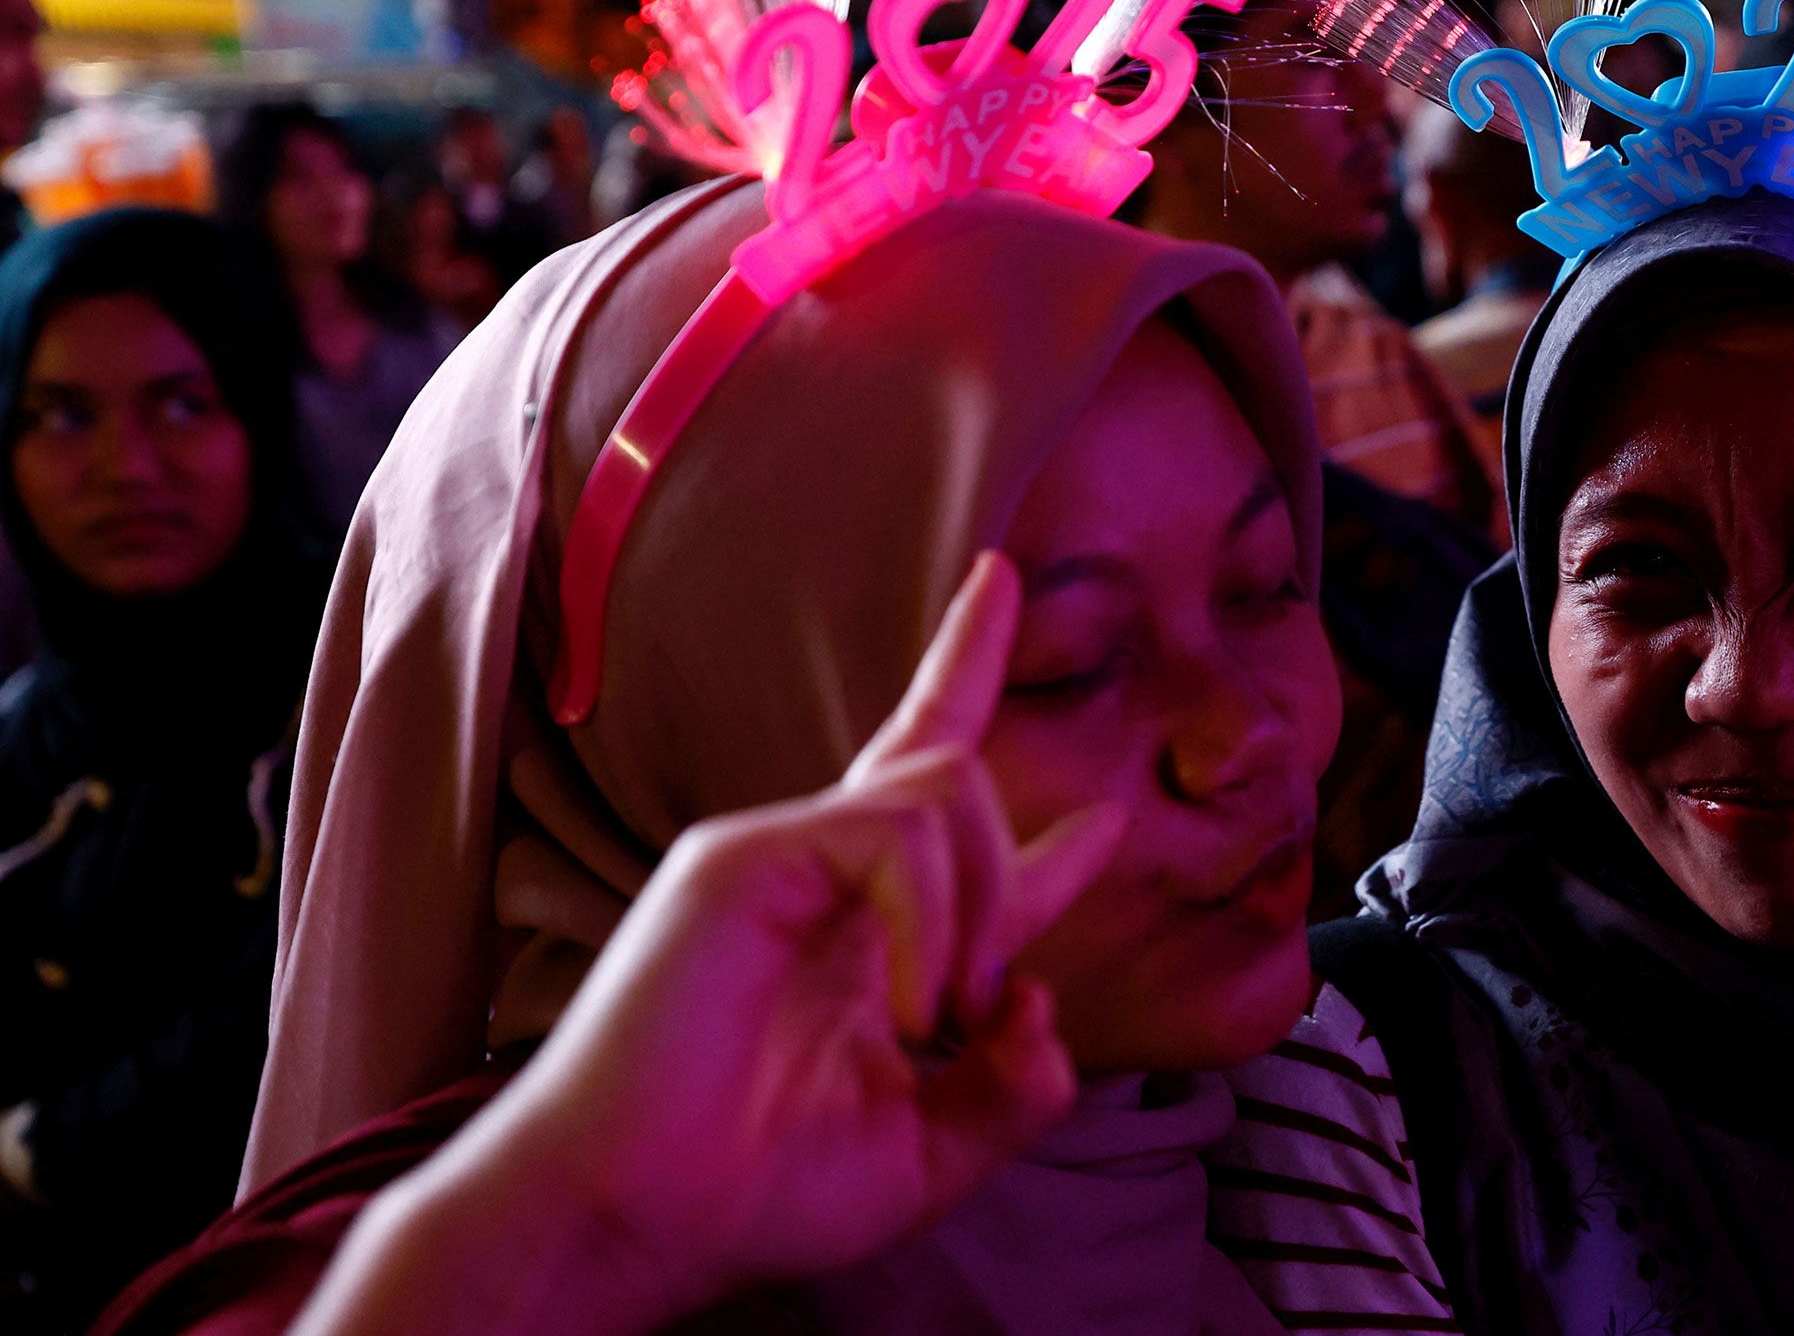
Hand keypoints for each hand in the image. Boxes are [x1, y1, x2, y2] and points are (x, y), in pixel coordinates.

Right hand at [425, 553, 1124, 1322]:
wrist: (632, 1222)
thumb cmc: (752, 1191)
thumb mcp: (927, 1150)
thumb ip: (1012, 1088)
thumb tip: (1047, 1007)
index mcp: (863, 930)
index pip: (940, 799)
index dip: (1002, 742)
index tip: (1044, 686)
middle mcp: (821, 874)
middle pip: (944, 754)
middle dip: (1024, 860)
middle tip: (976, 1012)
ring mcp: (778, 853)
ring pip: (946, 792)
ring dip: (975, 916)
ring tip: (937, 1022)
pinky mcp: (743, 856)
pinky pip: (895, 834)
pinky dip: (928, 924)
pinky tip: (905, 1009)